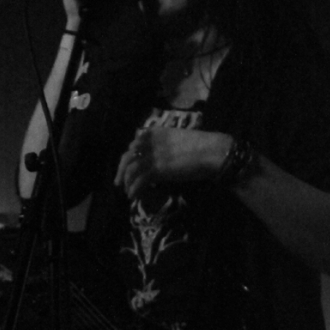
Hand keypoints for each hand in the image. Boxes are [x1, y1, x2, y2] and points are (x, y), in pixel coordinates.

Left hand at [114, 128, 231, 200]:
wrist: (211, 152)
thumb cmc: (202, 147)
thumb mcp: (178, 140)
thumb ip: (165, 145)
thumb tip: (158, 160)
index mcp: (155, 132)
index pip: (134, 144)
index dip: (129, 158)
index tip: (128, 167)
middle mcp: (150, 143)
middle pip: (127, 156)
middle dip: (121, 170)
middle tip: (119, 183)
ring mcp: (153, 156)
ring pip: (130, 170)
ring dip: (126, 183)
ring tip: (127, 192)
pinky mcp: (158, 169)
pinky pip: (139, 181)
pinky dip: (134, 190)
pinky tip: (133, 196)